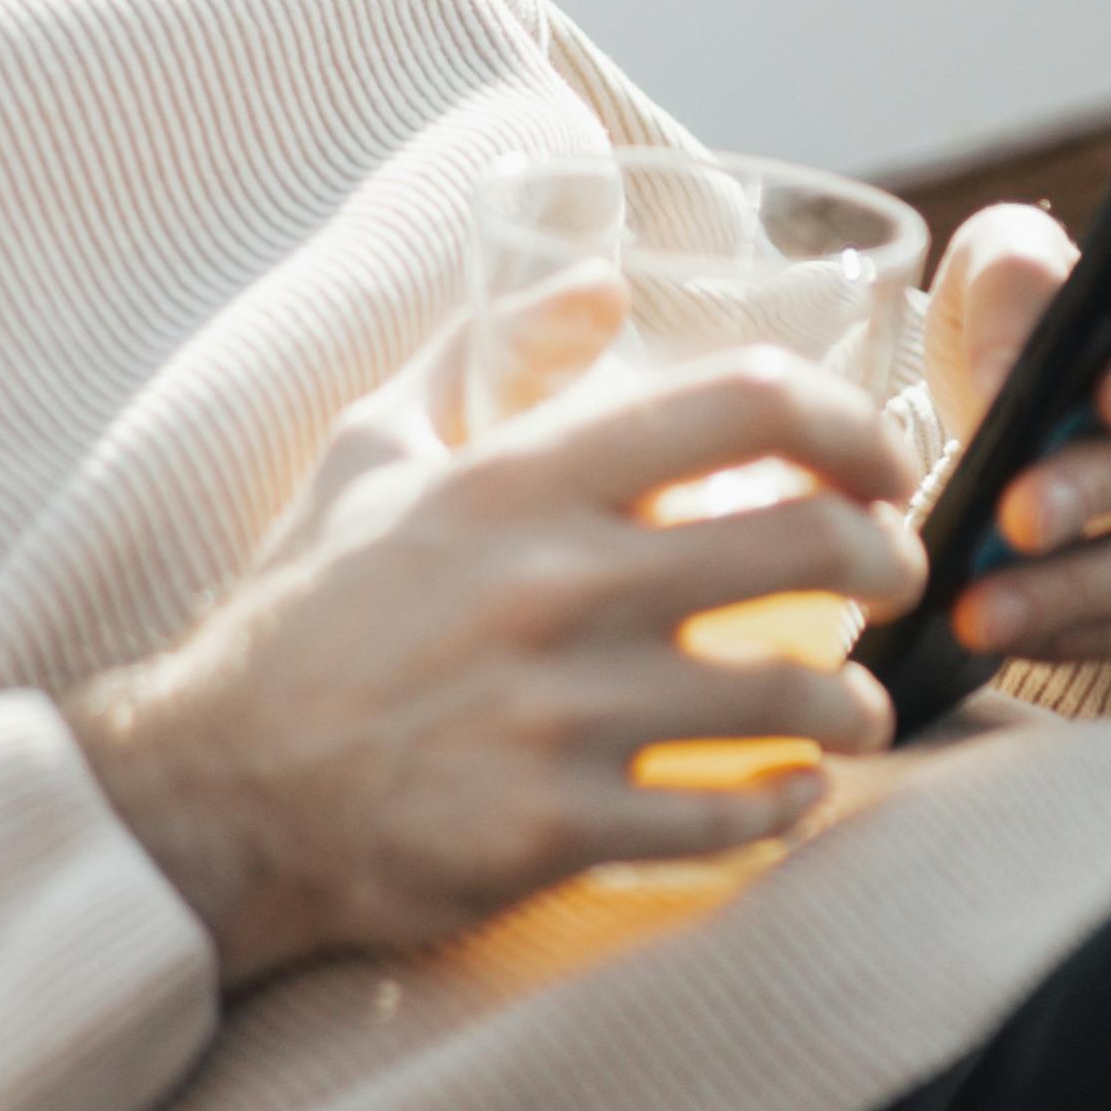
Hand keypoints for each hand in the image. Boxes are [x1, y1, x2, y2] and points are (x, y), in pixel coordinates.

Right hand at [69, 351, 925, 992]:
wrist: (216, 789)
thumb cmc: (304, 614)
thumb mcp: (373, 450)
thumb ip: (489, 354)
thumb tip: (602, 281)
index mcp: (522, 481)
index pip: (745, 406)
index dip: (850, 425)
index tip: (879, 464)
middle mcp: (556, 587)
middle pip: (808, 545)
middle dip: (887, 563)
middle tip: (894, 582)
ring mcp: (560, 715)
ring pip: (793, 696)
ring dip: (856, 702)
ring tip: (855, 706)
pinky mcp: (553, 829)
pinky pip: (728, 820)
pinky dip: (789, 806)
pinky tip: (794, 792)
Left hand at [925, 202, 1110, 681]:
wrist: (1075, 435)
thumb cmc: (1058, 341)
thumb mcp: (1017, 278)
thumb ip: (1012, 290)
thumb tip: (1004, 379)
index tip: (1106, 399)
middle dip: (1106, 488)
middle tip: (1013, 517)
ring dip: (1085, 585)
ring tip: (987, 604)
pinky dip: (1101, 633)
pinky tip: (1026, 635)